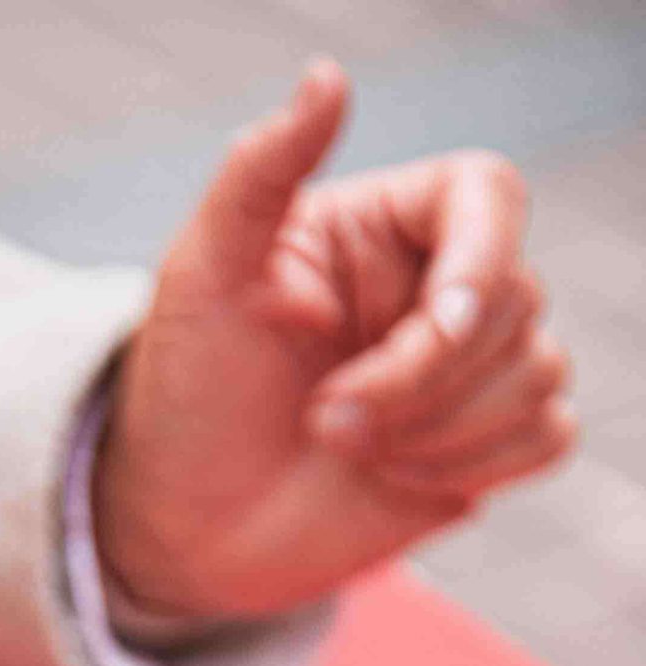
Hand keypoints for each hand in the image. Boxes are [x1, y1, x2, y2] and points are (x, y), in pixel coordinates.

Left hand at [94, 61, 575, 620]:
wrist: (185, 521)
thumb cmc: (188, 393)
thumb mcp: (202, 274)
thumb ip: (261, 170)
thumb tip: (327, 77)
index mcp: (387, 227)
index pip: (488, 197)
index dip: (480, 260)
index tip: (429, 325)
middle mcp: (437, 286)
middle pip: (514, 301)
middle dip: (420, 379)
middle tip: (321, 420)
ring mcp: (467, 369)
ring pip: (538, 372)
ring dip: (440, 430)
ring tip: (345, 448)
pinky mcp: (483, 445)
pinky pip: (547, 435)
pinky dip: (479, 464)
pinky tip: (394, 478)